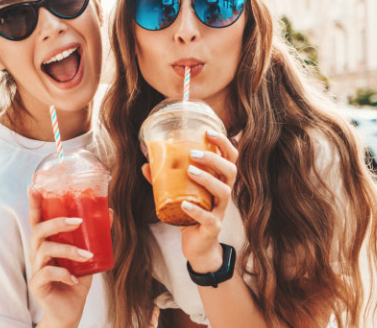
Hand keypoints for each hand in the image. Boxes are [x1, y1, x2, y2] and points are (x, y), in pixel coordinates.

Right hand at [27, 187, 92, 327]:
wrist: (70, 310)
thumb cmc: (76, 278)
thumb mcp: (88, 254)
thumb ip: (96, 235)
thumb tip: (110, 212)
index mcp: (47, 242)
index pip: (37, 219)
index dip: (34, 203)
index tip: (34, 186)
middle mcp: (37, 252)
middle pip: (38, 230)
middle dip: (57, 222)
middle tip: (78, 221)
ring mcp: (35, 268)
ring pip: (45, 250)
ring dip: (69, 250)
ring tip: (87, 255)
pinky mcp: (37, 285)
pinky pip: (47, 273)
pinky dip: (64, 273)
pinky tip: (75, 279)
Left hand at [142, 130, 237, 272]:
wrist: (199, 246)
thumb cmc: (192, 214)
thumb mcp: (180, 193)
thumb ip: (165, 179)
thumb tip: (145, 163)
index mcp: (219, 181)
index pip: (230, 157)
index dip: (223, 143)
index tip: (208, 131)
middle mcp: (224, 194)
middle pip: (230, 171)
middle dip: (214, 159)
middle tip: (194, 153)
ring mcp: (220, 211)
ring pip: (223, 192)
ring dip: (207, 179)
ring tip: (190, 171)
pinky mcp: (212, 227)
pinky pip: (209, 218)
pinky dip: (196, 211)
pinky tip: (184, 205)